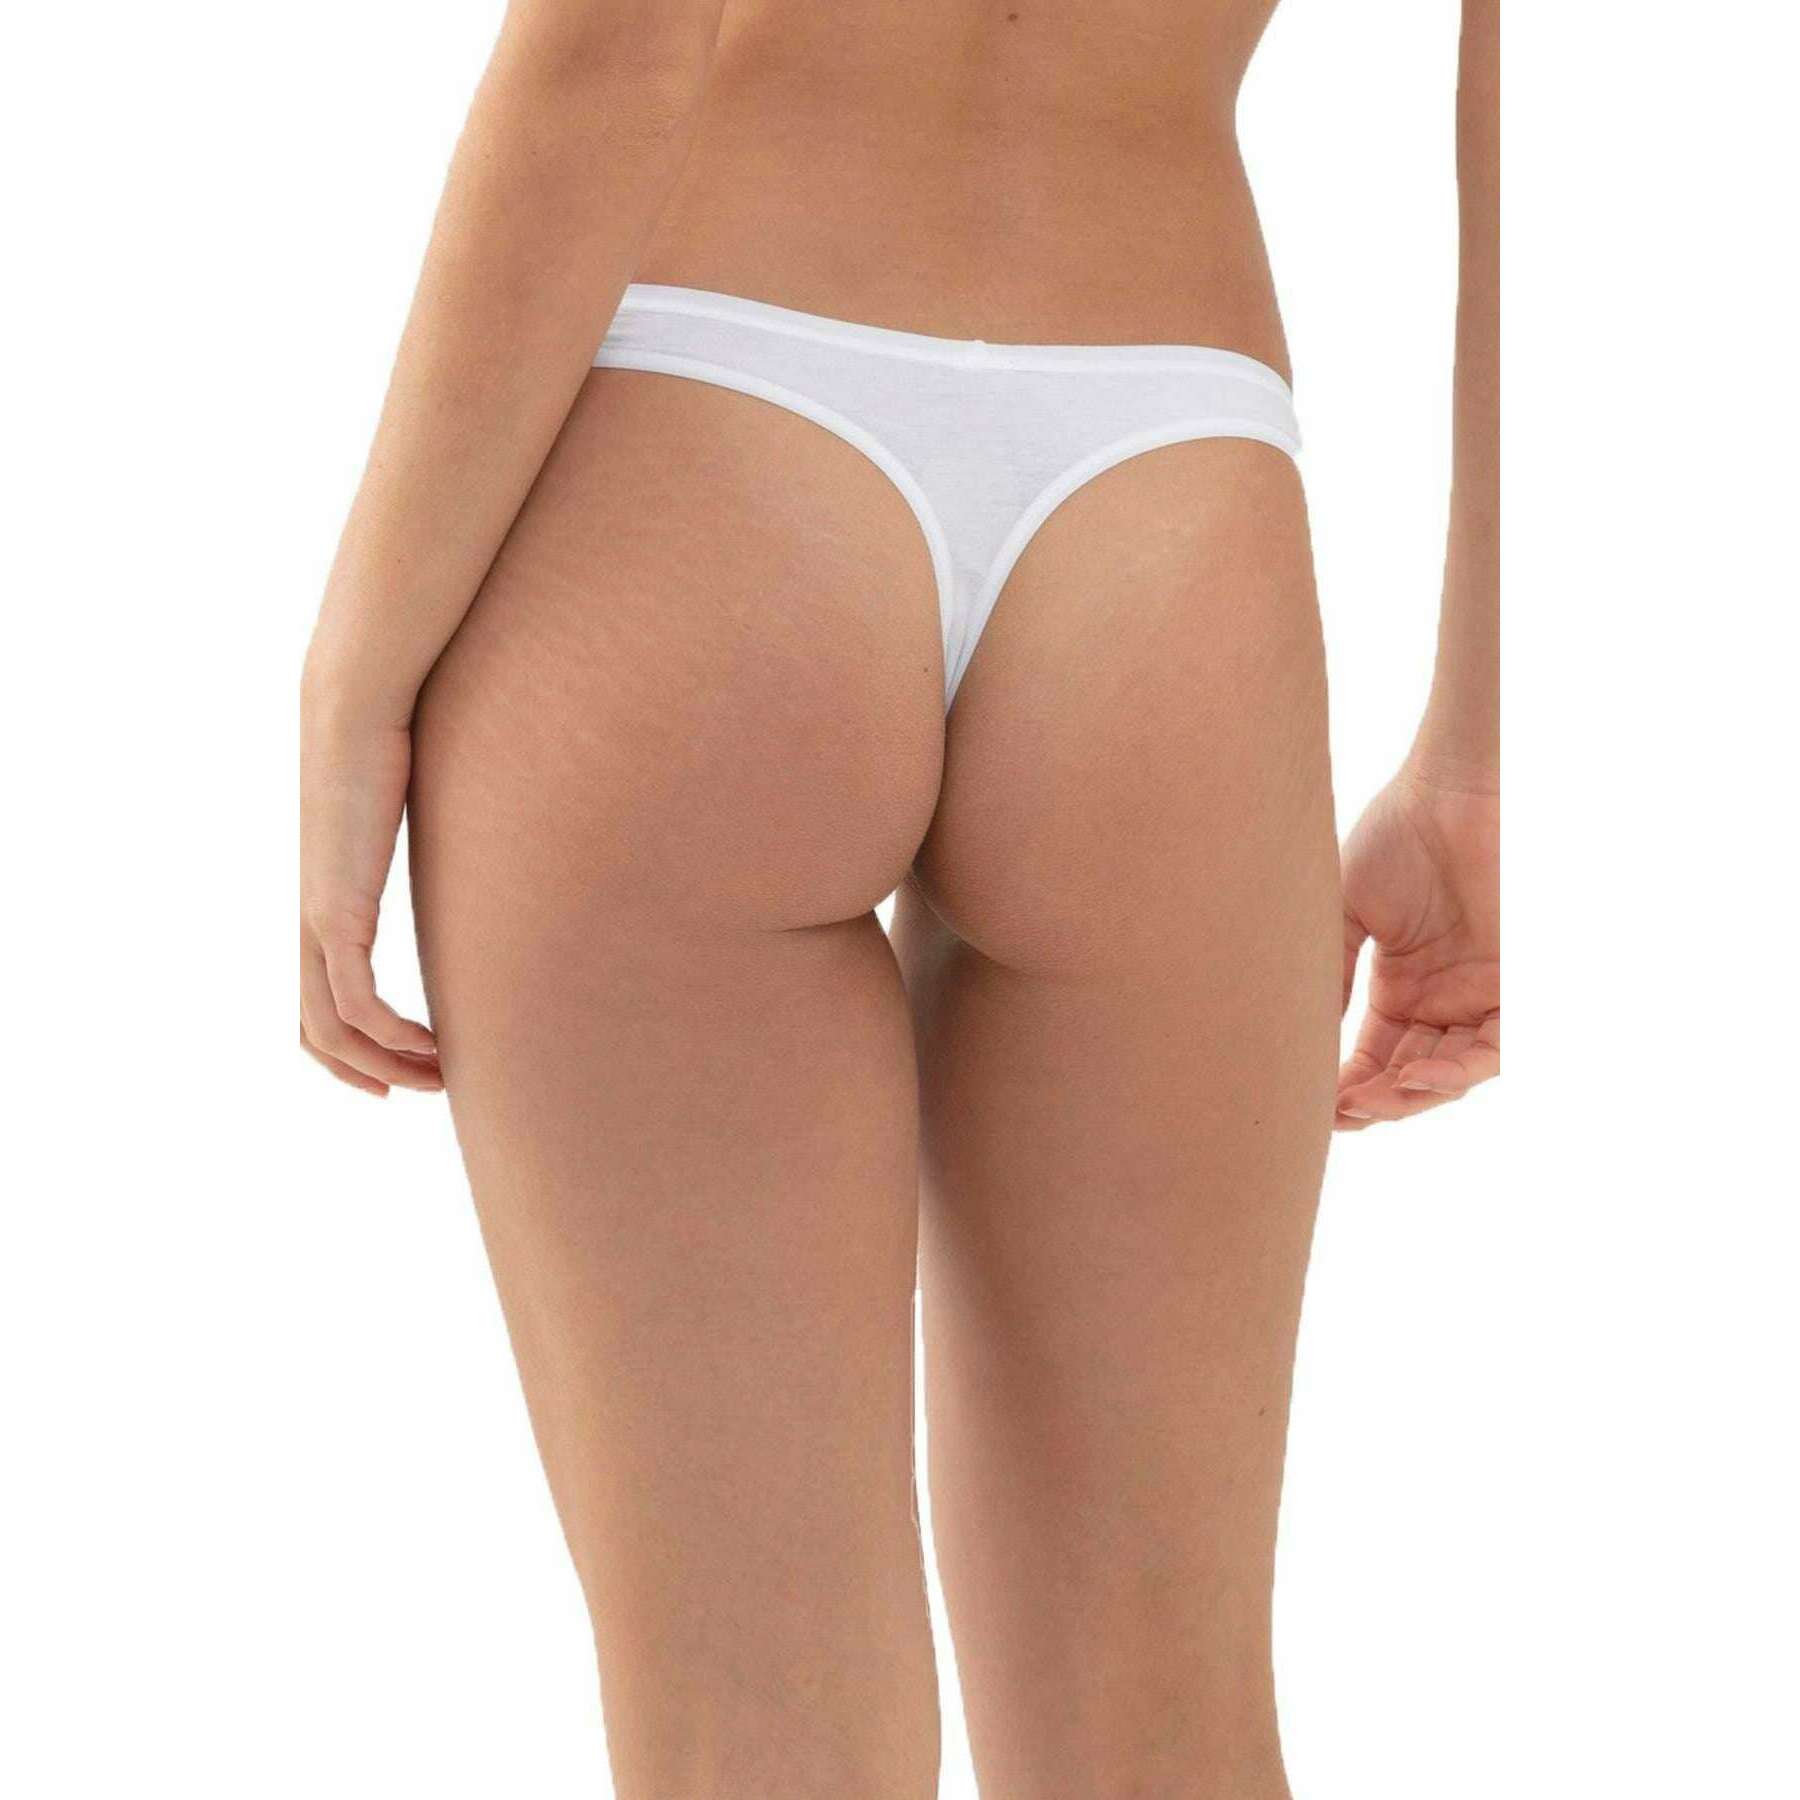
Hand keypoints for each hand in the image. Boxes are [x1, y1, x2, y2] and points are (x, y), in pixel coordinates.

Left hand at [300, 706, 441, 1096]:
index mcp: (329, 903)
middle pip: (318, 1032)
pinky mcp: (336, 910)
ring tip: (438, 1079)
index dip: (354, 1050)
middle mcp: (314, 920)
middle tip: (426, 1090)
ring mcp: (320, 919)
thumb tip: (498, 824)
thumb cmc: (392, 741)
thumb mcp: (420, 808)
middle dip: (369, 1073)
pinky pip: (353, 999)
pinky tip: (428, 1046)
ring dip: (383, 1065)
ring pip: (332, 1028)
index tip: (410, 1066)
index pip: (321, 1002)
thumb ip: (439, 837)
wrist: (354, 708)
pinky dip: (386, 1036)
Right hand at [1336, 764, 1497, 1128]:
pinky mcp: (1515, 983)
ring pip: (1451, 1070)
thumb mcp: (1346, 912)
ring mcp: (1480, 994)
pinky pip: (1495, 1047)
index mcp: (1401, 986)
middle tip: (1341, 1112)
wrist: (1450, 790)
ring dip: (1414, 1094)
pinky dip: (1458, 1069)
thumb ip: (1330, 975)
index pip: (1373, 1056)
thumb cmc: (1396, 836)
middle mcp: (1443, 999)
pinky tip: (1419, 1075)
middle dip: (1378, 1101)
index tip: (1316, 1106)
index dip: (1347, 1087)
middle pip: (1410, 1073)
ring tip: (1376, 1100)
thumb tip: (1303, 1037)